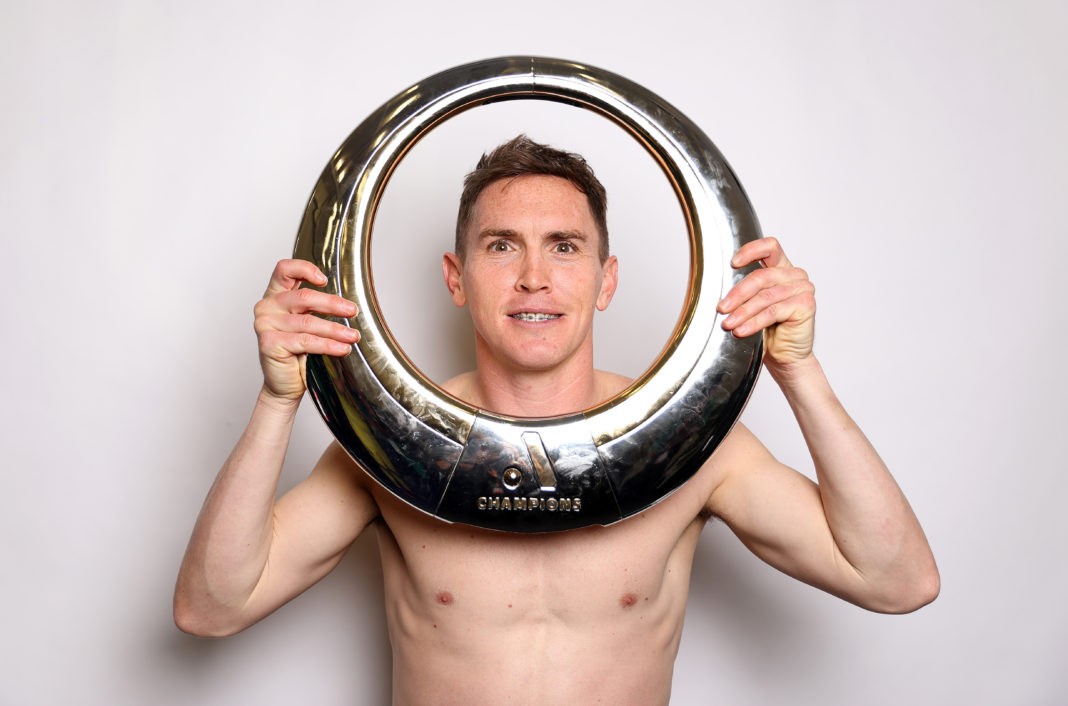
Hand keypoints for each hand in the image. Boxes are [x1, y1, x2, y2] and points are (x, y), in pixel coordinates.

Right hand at [253, 259, 359, 401]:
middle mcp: (267, 306)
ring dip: (335, 329)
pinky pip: (305, 341)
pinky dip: (328, 345)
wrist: (285, 385)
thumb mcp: (307, 324)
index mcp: (275, 295)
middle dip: (332, 304)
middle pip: (303, 297)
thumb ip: (316, 309)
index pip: (284, 270)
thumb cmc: (298, 353)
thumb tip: (348, 304)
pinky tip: (342, 348)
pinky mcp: (269, 343)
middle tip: (352, 311)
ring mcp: (265, 324)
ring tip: (352, 336)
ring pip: (308, 322)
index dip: (305, 269)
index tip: (325, 280)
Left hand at [717, 237, 815, 370]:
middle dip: (737, 293)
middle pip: (762, 276)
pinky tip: (741, 331)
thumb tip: (718, 294)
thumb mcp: (752, 306)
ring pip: (765, 296)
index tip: (733, 263)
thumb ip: (744, 293)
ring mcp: (803, 289)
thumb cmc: (768, 330)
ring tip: (728, 324)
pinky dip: (754, 322)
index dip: (751, 251)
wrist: (785, 356)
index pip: (770, 247)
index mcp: (782, 268)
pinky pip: (773, 311)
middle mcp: (795, 275)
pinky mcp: (806, 305)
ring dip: (743, 312)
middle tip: (721, 308)